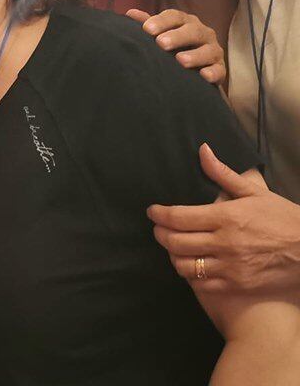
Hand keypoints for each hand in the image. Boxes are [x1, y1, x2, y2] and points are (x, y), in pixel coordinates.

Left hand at [127, 8, 225, 84]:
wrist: (193, 66)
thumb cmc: (171, 45)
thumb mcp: (159, 33)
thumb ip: (147, 24)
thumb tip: (130, 13)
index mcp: (184, 21)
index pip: (174, 17)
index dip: (161, 21)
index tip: (147, 29)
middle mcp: (202, 32)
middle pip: (192, 31)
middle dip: (177, 36)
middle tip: (161, 43)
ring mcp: (213, 49)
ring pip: (208, 50)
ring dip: (195, 55)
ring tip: (181, 60)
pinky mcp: (220, 68)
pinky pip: (219, 70)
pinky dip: (213, 73)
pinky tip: (204, 76)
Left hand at [148, 143, 299, 297]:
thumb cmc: (283, 219)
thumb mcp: (254, 192)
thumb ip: (223, 173)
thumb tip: (202, 150)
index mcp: (226, 217)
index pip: (179, 217)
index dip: (159, 215)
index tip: (152, 211)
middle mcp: (224, 243)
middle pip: (176, 242)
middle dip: (160, 234)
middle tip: (158, 228)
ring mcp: (231, 267)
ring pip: (185, 265)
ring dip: (173, 255)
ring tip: (172, 246)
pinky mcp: (238, 285)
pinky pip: (203, 284)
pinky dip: (191, 274)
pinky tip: (191, 265)